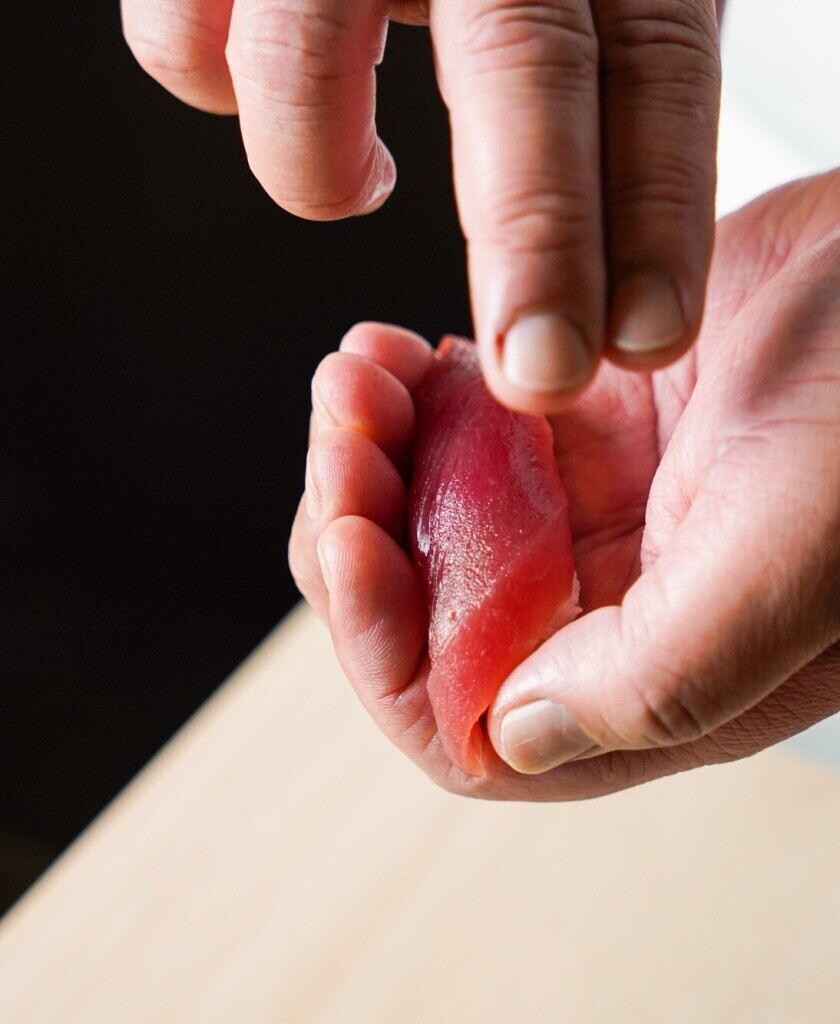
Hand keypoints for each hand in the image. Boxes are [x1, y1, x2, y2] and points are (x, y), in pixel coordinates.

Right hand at [122, 0, 721, 412]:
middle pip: (522, 67)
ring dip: (316, 169)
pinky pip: (180, 32)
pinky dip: (210, 81)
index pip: (653, 64)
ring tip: (355, 183)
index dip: (654, 214)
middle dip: (534, 244)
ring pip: (305, 59)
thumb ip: (606, 56)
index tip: (646, 336)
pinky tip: (250, 72)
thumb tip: (620, 249)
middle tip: (541, 368)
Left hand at [289, 170, 839, 799]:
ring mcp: (594, 512)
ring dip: (371, 457)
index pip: (469, 720)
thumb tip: (511, 736)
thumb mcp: (798, 549)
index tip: (350, 539)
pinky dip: (411, 400)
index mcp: (658, 668)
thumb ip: (664, 674)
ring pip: (428, 521)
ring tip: (361, 376)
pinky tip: (403, 353)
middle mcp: (614, 603)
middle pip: (424, 614)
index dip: (384, 646)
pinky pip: (458, 437)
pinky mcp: (584, 428)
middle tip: (344, 432)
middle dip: (358, 530)